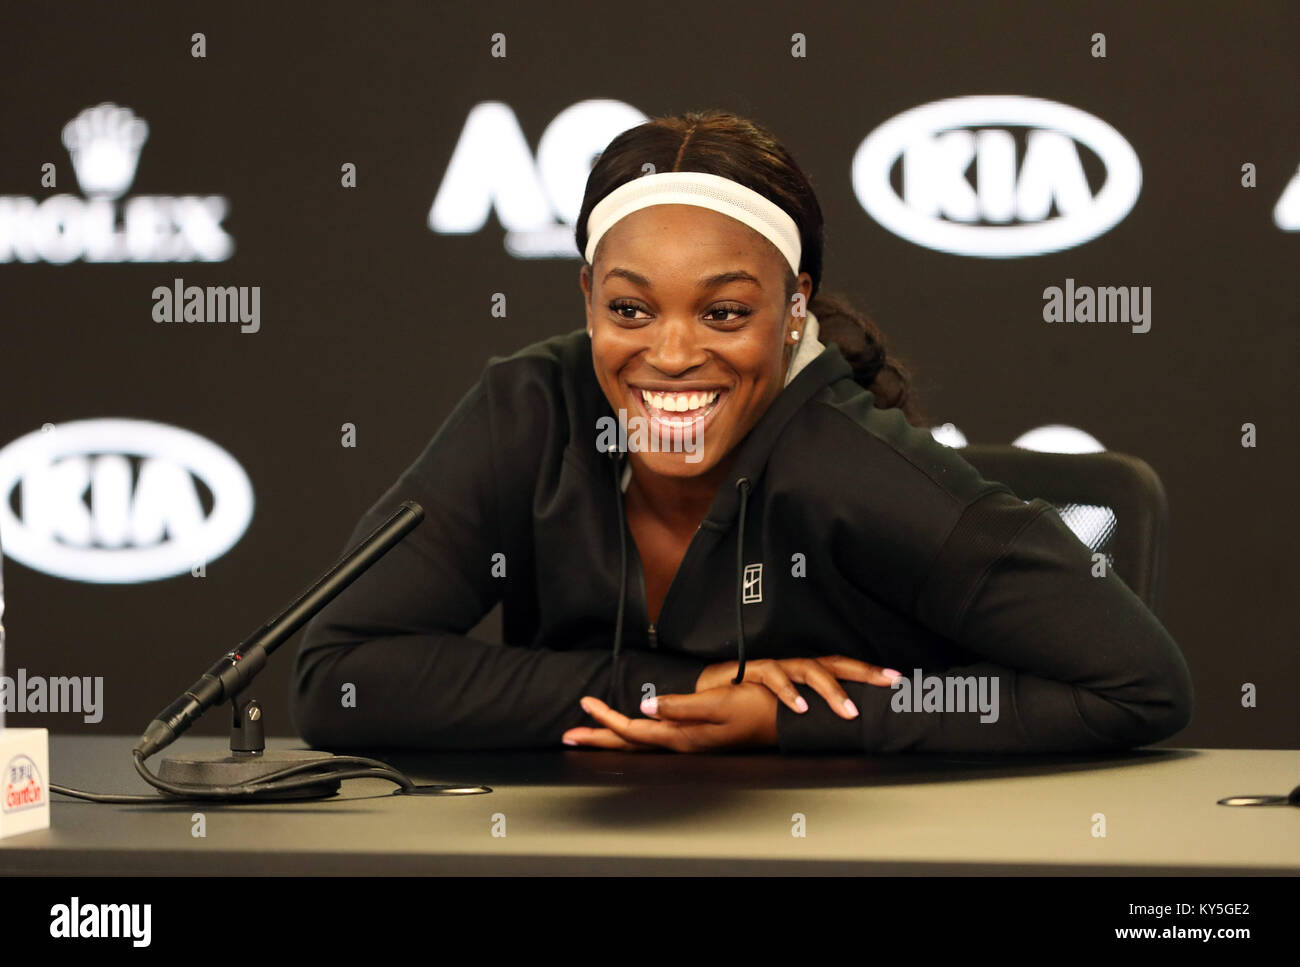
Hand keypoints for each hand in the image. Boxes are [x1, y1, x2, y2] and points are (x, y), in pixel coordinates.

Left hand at [561, 685, 778, 751]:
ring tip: (589, 735)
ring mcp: (687, 743)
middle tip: (570, 735)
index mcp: (682, 736)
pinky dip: (633, 736)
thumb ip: (681, 706)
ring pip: (639, 743)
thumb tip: (646, 707)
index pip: (633, 730)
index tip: (584, 705)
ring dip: (611, 738)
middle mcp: (681, 743)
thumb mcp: (718, 703)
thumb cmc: (755, 710)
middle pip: (629, 743)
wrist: (782, 721)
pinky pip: (653, 740)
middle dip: (598, 738)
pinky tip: (629, 732)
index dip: (606, 719)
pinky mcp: (694, 738)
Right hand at [696, 655, 899, 719]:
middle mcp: (794, 666)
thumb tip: (844, 726)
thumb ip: (811, 710)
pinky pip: (774, 677)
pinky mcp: (753, 671)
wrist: (710, 692)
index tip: (897, 679)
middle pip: (835, 663)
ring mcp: (776, 667)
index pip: (843, 668)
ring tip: (848, 711)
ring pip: (809, 669)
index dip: (868, 672)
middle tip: (888, 683)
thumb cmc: (750, 699)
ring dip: (831, 690)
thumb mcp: (787, 706)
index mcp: (805, 673)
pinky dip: (789, 693)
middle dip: (863, 673)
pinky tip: (800, 708)